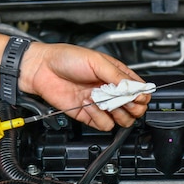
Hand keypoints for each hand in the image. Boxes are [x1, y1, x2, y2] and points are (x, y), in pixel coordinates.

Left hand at [19, 43, 150, 130]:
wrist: (42, 70)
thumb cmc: (66, 59)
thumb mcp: (97, 61)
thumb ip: (118, 76)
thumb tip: (135, 88)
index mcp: (117, 75)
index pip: (140, 90)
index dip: (141, 96)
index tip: (136, 95)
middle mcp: (111, 91)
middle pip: (135, 108)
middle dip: (132, 107)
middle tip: (122, 100)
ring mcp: (101, 104)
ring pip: (123, 120)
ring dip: (116, 113)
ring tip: (104, 101)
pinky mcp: (90, 116)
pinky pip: (104, 124)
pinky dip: (99, 117)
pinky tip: (89, 105)